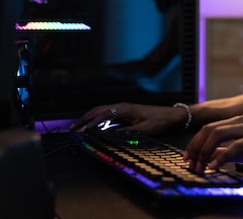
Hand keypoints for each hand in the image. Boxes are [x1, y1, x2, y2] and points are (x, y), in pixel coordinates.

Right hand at [69, 102, 183, 134]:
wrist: (170, 115)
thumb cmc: (159, 120)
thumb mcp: (144, 129)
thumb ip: (128, 133)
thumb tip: (112, 136)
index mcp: (125, 109)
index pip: (103, 115)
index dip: (91, 124)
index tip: (82, 132)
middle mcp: (122, 106)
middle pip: (98, 110)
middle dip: (84, 119)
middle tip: (72, 128)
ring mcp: (123, 108)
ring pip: (101, 111)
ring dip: (88, 118)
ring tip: (78, 127)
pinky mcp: (125, 112)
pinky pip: (106, 114)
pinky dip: (96, 118)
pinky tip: (92, 126)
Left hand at [183, 115, 242, 173]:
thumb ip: (226, 151)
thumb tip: (209, 157)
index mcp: (237, 122)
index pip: (208, 129)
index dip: (195, 144)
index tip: (188, 159)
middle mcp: (241, 121)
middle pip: (209, 129)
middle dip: (196, 148)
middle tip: (192, 165)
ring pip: (218, 134)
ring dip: (205, 152)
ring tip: (201, 167)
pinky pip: (234, 146)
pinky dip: (222, 157)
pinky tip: (215, 167)